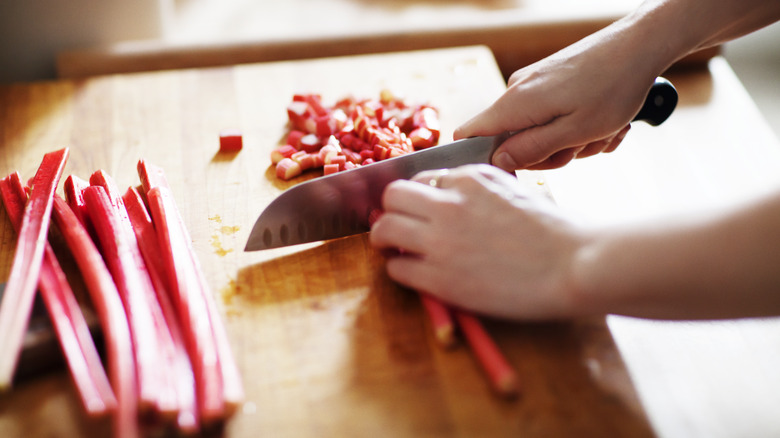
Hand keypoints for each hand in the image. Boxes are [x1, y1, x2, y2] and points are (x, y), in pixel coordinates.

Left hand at [369, 164, 589, 319]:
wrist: (575, 265)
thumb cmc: (555, 232)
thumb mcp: (514, 190)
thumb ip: (480, 188)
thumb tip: (453, 196)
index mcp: (469, 179)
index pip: (422, 178)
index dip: (420, 198)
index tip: (422, 212)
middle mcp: (449, 203)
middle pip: (393, 196)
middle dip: (393, 210)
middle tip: (399, 226)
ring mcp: (441, 240)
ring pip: (385, 229)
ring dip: (386, 239)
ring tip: (396, 250)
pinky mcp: (440, 278)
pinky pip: (396, 269)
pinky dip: (400, 271)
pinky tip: (416, 274)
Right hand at [454, 26, 656, 170]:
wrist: (640, 45)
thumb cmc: (613, 88)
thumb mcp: (575, 131)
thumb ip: (532, 150)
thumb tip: (498, 161)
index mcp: (516, 103)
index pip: (469, 135)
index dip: (483, 160)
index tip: (516, 173)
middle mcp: (517, 91)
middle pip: (511, 142)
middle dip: (549, 153)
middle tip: (581, 146)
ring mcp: (533, 85)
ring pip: (539, 132)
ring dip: (572, 141)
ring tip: (602, 130)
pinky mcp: (549, 82)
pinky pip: (553, 117)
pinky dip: (578, 126)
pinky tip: (604, 121)